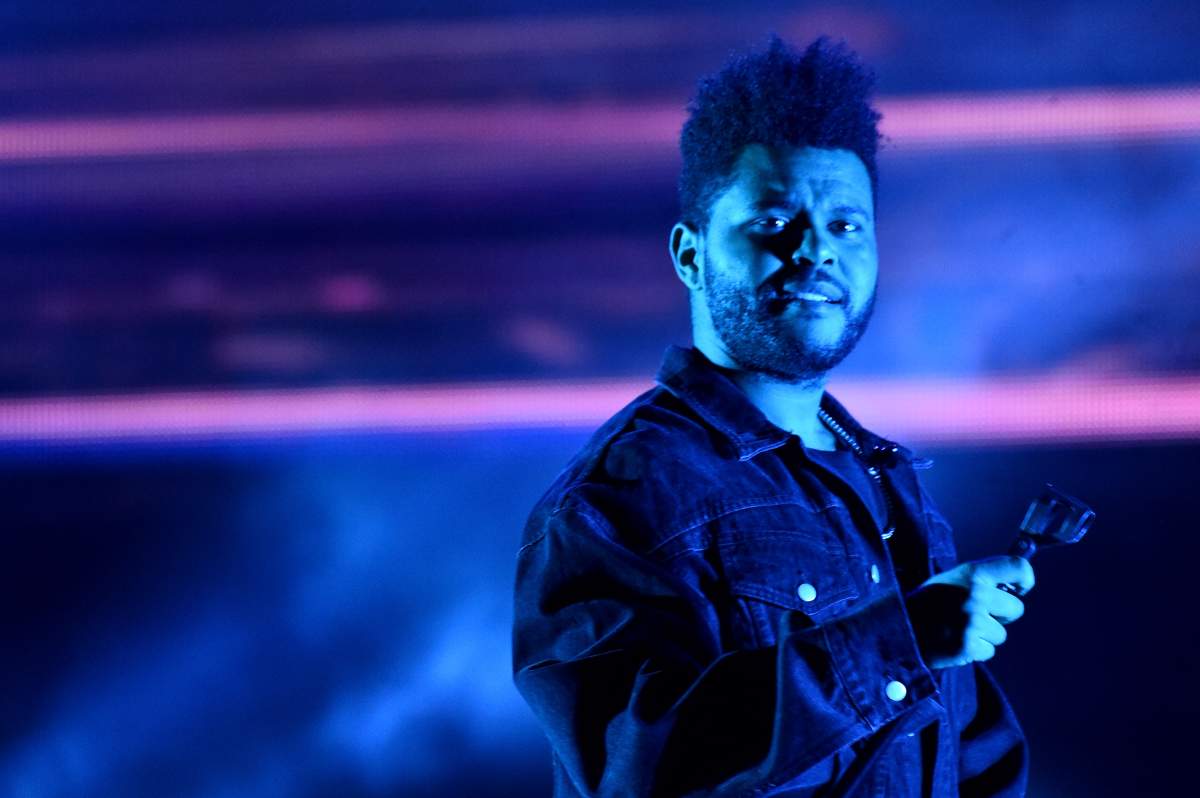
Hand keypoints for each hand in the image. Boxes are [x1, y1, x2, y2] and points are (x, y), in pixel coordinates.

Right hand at [904, 556, 1034, 669]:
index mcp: (972, 573)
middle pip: (1016, 609)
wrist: (898, 628)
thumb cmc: (928, 604)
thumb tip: (1016, 590)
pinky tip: (954, 642)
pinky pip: (988, 651)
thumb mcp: (951, 580)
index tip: (1018, 590)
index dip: (1025, 580)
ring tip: (957, 629)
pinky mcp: (967, 645)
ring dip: (984, 636)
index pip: (1018, 567)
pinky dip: (974, 651)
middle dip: (1000, 616)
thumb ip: (980, 580)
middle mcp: (975, 594)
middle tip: (974, 616)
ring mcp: (972, 620)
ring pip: (1001, 634)